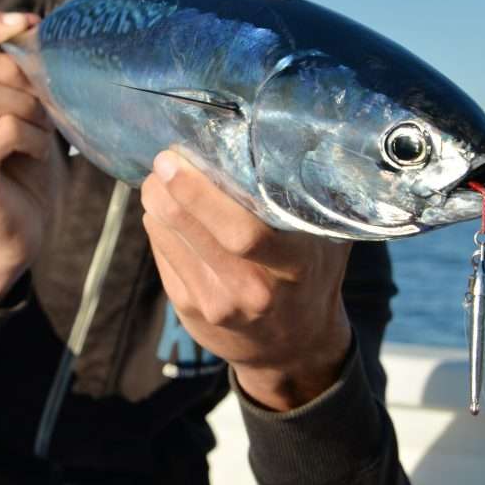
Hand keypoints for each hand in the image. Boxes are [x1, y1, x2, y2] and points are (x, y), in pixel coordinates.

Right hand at [0, 12, 60, 299]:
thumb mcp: (21, 117)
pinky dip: (32, 136)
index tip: (31, 24)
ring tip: (43, 127)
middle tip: (45, 98)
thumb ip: (18, 82)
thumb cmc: (24, 173)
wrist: (20, 235)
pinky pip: (2, 130)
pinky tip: (41, 153)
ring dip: (24, 103)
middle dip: (15, 70)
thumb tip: (37, 34)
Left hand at [141, 150, 352, 409]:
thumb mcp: (328, 241)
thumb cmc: (313, 276)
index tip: (178, 161)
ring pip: (170, 241)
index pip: (244, 233)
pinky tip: (163, 210)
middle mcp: (253, 290)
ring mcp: (217, 304)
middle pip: (197, 233)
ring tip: (158, 180)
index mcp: (293, 266)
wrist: (294, 348)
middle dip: (169, 191)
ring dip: (156, 205)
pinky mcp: (190, 310)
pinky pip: (164, 256)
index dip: (201, 195)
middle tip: (162, 161)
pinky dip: (158, 227)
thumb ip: (314, 200)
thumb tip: (297, 137)